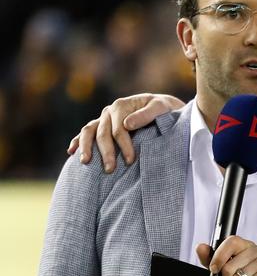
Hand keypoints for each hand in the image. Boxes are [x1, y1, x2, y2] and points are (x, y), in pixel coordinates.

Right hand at [67, 93, 184, 171]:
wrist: (163, 107)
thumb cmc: (164, 108)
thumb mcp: (161, 107)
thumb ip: (146, 114)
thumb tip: (127, 124)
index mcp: (122, 105)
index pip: (119, 129)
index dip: (124, 146)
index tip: (130, 161)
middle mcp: (109, 111)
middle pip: (102, 133)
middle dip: (106, 152)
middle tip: (110, 170)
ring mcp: (103, 118)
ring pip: (88, 131)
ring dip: (86, 147)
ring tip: (86, 162)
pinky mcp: (101, 125)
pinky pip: (86, 133)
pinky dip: (77, 141)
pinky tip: (71, 152)